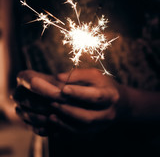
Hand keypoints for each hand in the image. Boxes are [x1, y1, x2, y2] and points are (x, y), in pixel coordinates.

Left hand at [14, 69, 129, 134]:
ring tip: (51, 114)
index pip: (95, 96)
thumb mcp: (95, 75)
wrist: (119, 102)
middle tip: (52, 101)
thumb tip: (58, 77)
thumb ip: (78, 75)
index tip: (64, 89)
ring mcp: (101, 125)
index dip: (79, 93)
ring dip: (65, 121)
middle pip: (88, 115)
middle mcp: (108, 113)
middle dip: (68, 109)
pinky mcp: (95, 131)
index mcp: (110, 95)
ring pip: (82, 128)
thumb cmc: (104, 84)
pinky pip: (79, 133)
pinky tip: (54, 122)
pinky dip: (65, 129)